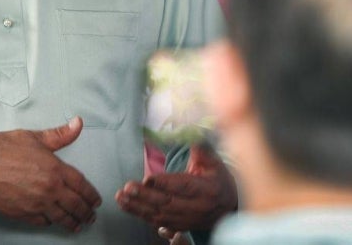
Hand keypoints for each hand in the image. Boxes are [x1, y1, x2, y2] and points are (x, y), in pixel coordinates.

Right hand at [0, 117, 101, 231]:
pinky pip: (43, 222)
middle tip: (91, 216)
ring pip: (62, 217)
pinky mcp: (24, 214)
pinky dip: (51, 222)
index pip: (81, 185)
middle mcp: (50, 189)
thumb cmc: (3, 148)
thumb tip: (78, 124)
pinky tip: (54, 222)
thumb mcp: (33, 137)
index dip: (91, 194)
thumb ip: (59, 134)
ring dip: (73, 221)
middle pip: (76, 204)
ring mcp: (38, 204)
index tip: (96, 200)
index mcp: (55, 169)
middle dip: (86, 211)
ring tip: (79, 224)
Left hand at [115, 143, 236, 231]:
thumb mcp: (213, 159)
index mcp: (208, 189)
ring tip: (121, 196)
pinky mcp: (179, 225)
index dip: (166, 183)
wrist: (230, 204)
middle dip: (146, 196)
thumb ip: (199, 144)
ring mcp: (188, 219)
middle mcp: (198, 207)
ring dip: (138, 206)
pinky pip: (157, 221)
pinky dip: (140, 214)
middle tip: (128, 187)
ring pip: (160, 214)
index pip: (185, 187)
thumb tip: (188, 124)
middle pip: (169, 203)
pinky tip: (126, 205)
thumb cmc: (217, 177)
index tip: (148, 178)